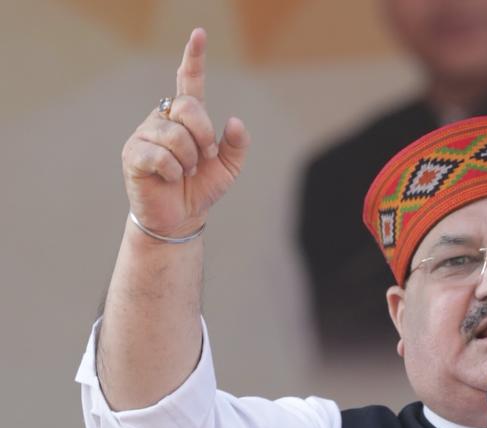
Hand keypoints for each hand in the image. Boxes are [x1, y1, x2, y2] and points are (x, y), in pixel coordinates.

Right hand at [121, 28, 249, 237]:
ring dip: (190, 160)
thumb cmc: (202, 188)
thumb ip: (236, 144)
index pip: (189, 81)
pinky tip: (170, 178)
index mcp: (188, 118)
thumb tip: (234, 121)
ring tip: (186, 172)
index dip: (194, 58)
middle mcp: (164, 118)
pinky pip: (160, 155)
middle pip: (189, 108)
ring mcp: (145, 133)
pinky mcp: (133, 153)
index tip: (200, 34)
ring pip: (175, 135)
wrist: (181, 218)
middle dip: (204, 136)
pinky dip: (173, 171)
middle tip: (204, 158)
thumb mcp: (229, 168)